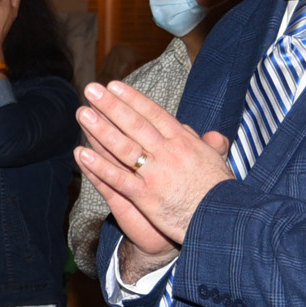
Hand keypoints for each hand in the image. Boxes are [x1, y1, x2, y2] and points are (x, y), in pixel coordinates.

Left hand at [75, 80, 233, 246]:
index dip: (132, 99)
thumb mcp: (219, 163)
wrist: (223, 220)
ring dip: (100, 129)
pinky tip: (83, 154)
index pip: (154, 114)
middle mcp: (169, 153)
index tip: (114, 86)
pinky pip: (118, 179)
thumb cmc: (221, 193)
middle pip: (134, 124)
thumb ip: (210, 146)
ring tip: (82, 113)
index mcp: (184, 142)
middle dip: (111, 105)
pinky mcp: (146, 197)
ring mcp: (156, 174)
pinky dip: (100, 166)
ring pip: (123, 147)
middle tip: (91, 90)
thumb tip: (212, 134)